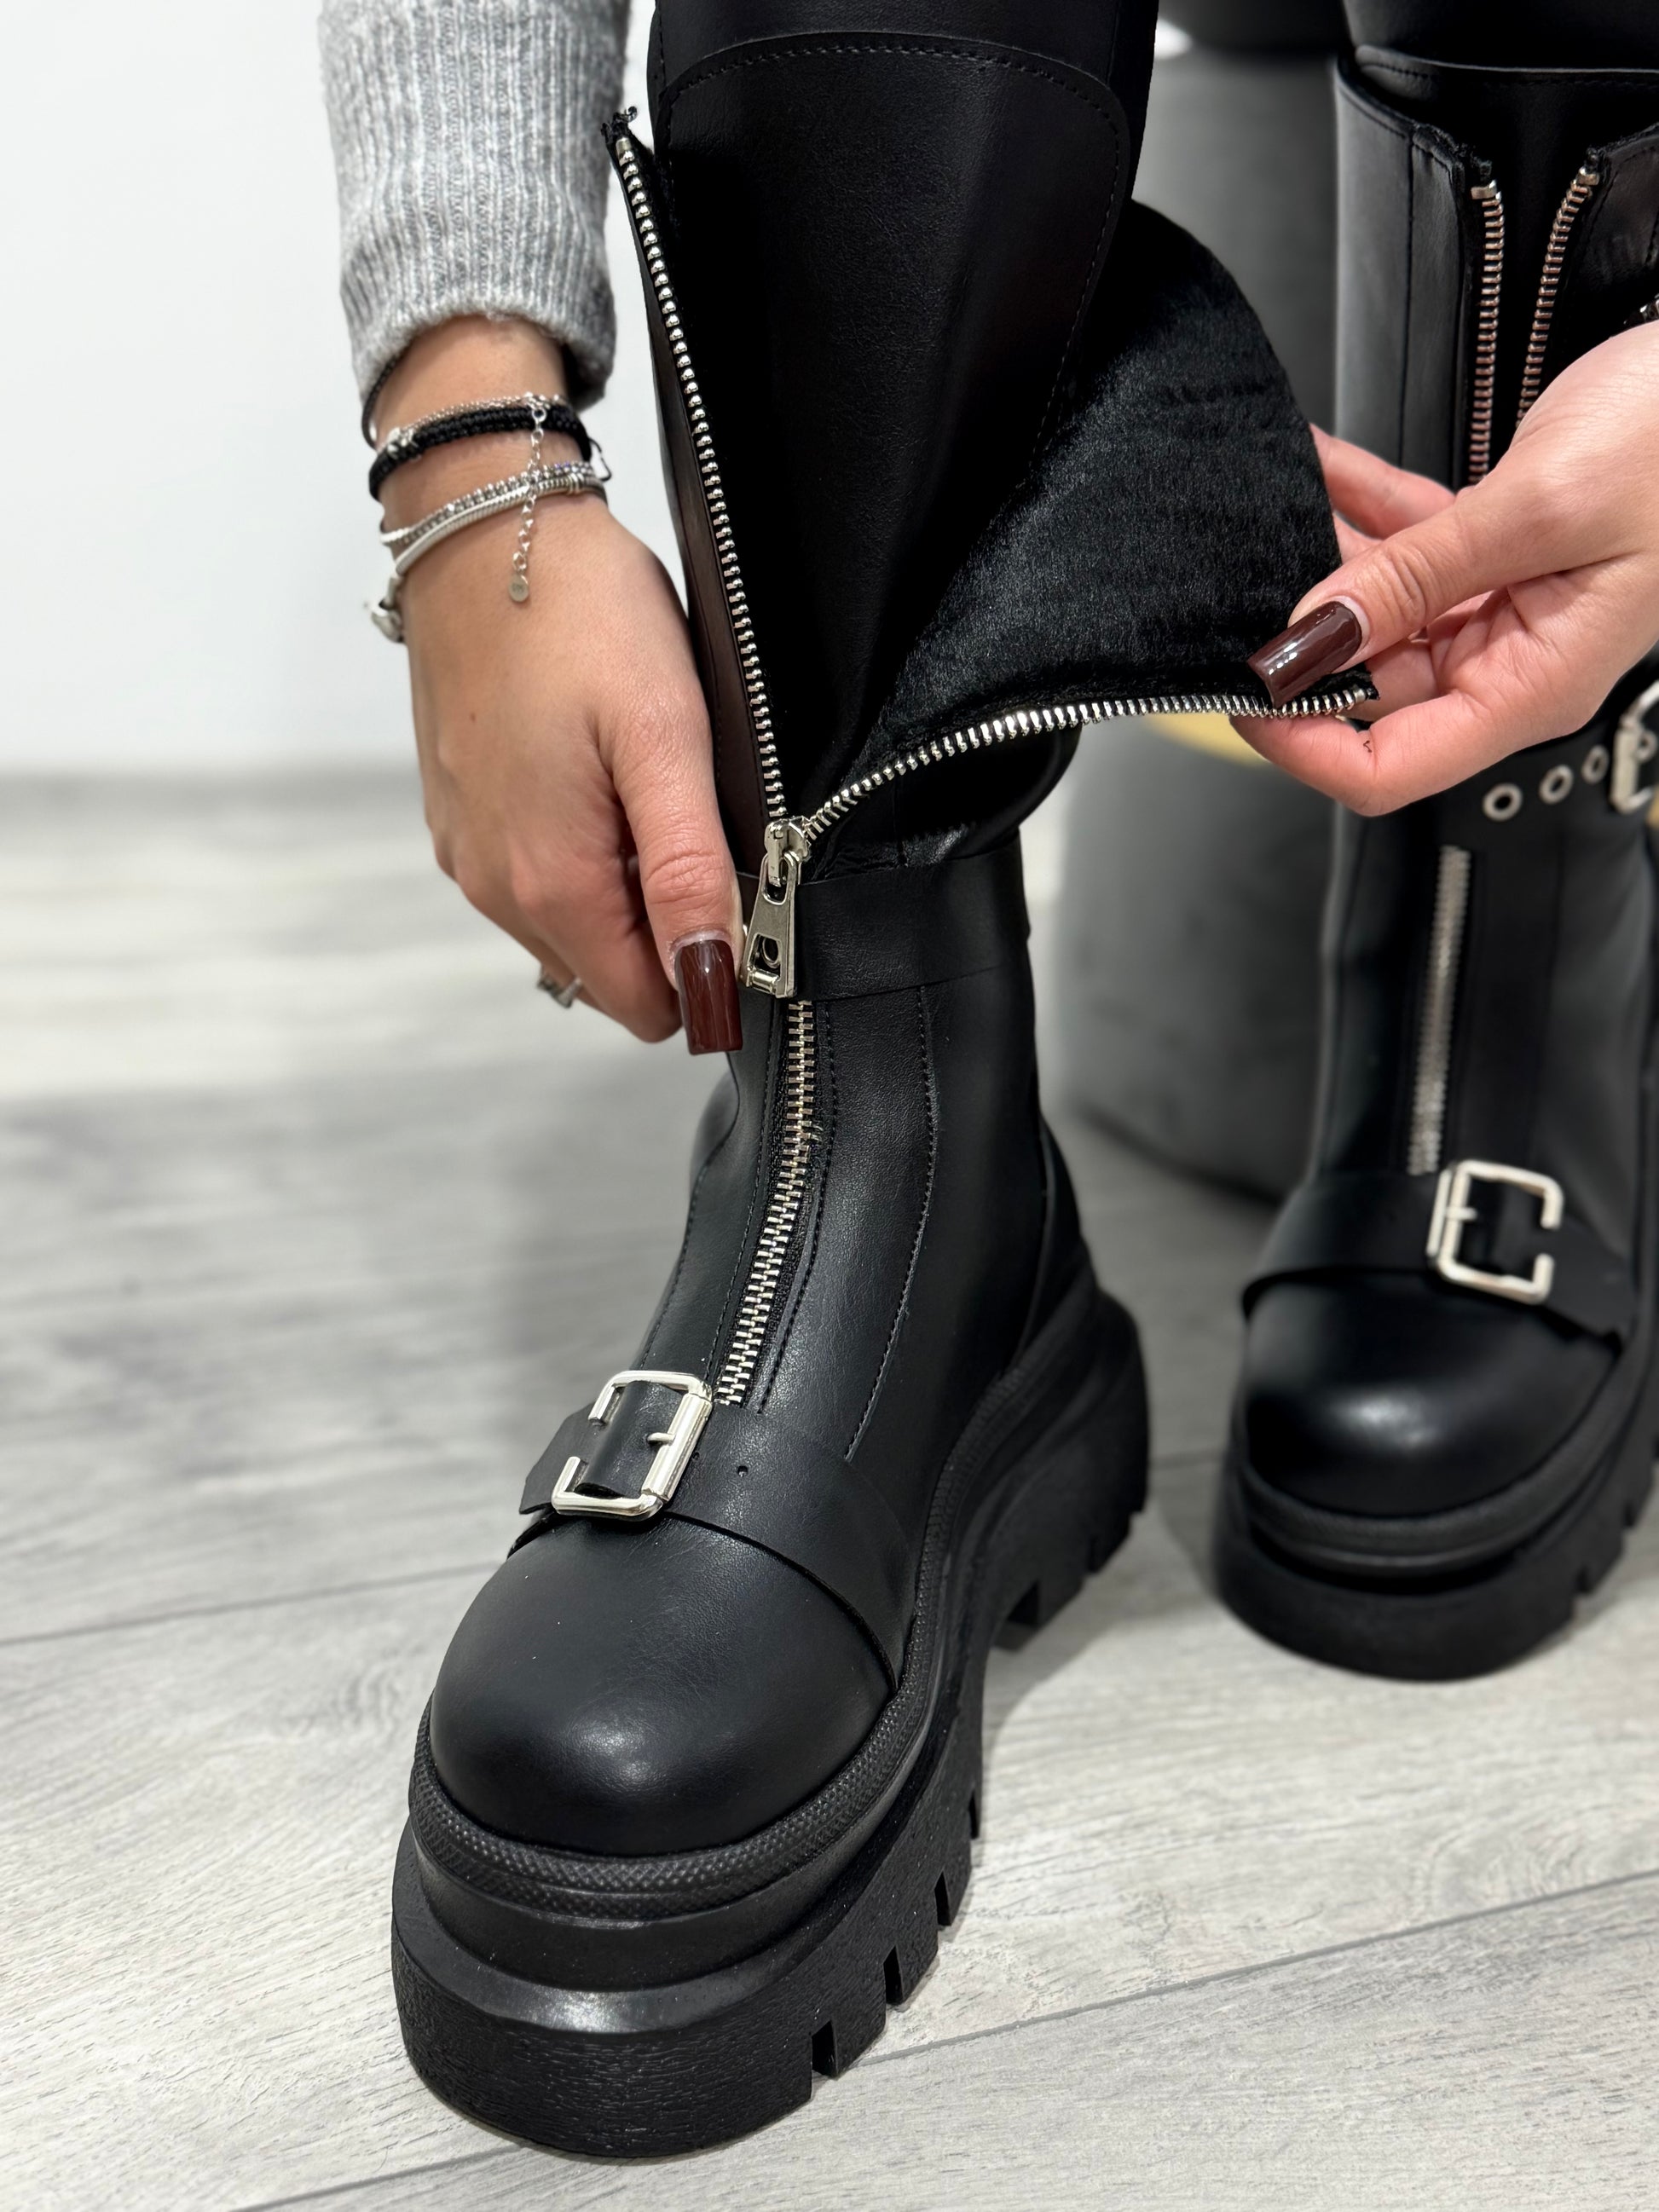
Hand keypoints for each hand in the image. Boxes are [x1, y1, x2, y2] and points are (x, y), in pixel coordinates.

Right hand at [379, 319, 739, 1043]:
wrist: (481, 525)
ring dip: (627, 886)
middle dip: (668, 927)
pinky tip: (598, 772)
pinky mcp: (462, 820)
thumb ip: (688, 872)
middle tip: (695, 820)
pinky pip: (538, 878)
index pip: (649, 1008)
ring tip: (644, 785)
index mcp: (550, 883)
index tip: (737, 892)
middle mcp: (496, 888)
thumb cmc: (578, 613)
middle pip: (613, 974)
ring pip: (577, 930)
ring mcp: (472, 855)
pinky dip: (583, 851)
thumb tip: (711, 982)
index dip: (707, 970)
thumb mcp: (664, 739)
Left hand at [1235, 322, 1658, 811]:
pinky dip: (1356, 505)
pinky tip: (1314, 468)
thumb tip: (1311, 632)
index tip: (1240, 691)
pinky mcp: (1496, 549)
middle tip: (1230, 589)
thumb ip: (1417, 572)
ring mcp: (1500, 607)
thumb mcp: (1541, 509)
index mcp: (1530, 688)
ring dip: (1318, 560)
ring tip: (1263, 510)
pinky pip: (1404, 542)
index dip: (1300, 744)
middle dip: (1298, 641)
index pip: (1386, 771)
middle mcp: (1509, 662)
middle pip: (1367, 691)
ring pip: (1373, 611)